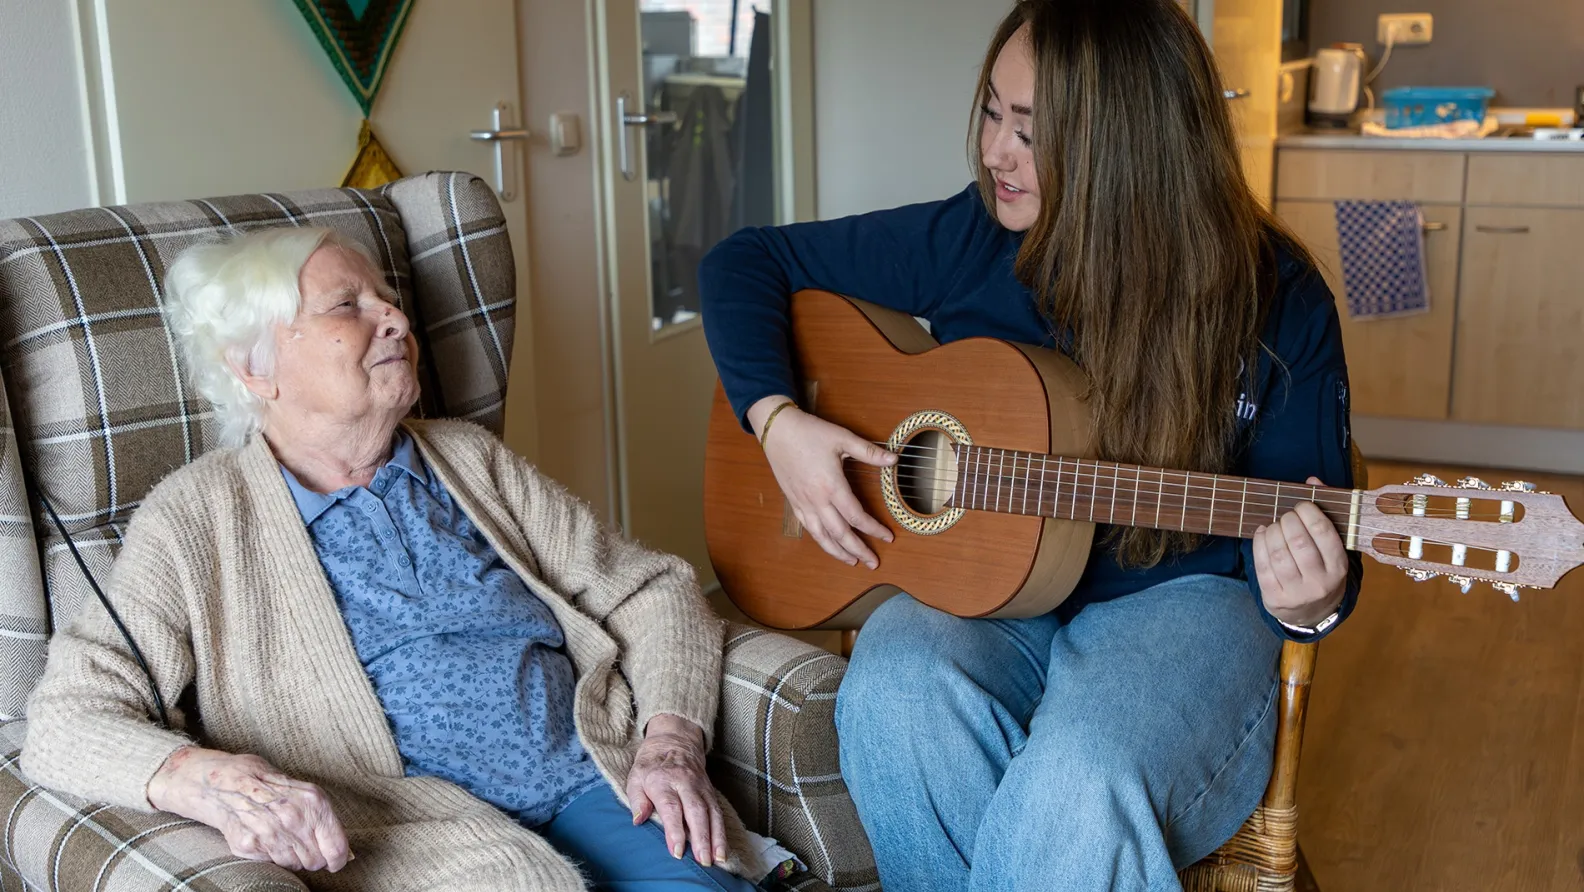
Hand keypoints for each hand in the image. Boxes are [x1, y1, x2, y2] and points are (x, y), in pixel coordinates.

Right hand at [147, 746, 350, 872]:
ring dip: (293, 857)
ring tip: (283, 837)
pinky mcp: (249, 845)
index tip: (336, 861)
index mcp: (313, 803)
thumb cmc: (268, 782)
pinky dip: (272, 855)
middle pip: (316, 861)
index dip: (339, 859)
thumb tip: (343, 848)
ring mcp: (270, 833)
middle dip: (315, 857)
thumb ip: (324, 819)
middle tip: (305, 844)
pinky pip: (272, 863)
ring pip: (295, 865)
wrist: (224, 781)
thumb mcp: (304, 791)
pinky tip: (265, 837)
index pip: (336, 848)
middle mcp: (294, 819)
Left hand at [626, 714, 726, 866]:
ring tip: (717, 859)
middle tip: (702, 860)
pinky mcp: (710, 791)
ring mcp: (701, 787)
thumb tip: (638, 820)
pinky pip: (718, 812)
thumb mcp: (635, 777)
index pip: (671, 807)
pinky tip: (723, 850)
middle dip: (701, 838)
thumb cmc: (651, 764)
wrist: (674, 740)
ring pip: (712, 812)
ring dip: (716, 837)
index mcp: (663, 781)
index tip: (677, 851)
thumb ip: (636, 799)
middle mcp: (685, 784)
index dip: (675, 830)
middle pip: (696, 811)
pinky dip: (722, 832)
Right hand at [749, 395, 896, 568]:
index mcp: (832, 486)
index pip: (856, 516)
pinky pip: (808, 527)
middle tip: (873, 562)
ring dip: (838, 552)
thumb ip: (869, 452)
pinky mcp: (793, 502)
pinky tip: (828, 544)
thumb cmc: (810, 432)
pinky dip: (820, 540)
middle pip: (840, 533)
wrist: (776, 430)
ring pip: (822, 536)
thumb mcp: (843, 438)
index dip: (873, 529)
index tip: (887, 537)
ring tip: (852, 562)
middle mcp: (817, 500)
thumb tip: (894, 460)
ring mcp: (803, 503)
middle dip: (858, 550)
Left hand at [1252, 476, 1348, 629]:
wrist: (1312, 612)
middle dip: (1288, 520)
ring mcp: (1296, 593)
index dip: (1309, 512)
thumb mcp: (1332, 548)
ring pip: (1279, 553)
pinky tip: (1262, 533)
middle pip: (1299, 541)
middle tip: (1286, 515)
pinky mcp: (1275, 598)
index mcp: (1339, 567)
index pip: (1324, 532)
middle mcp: (1320, 582)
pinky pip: (1262, 566)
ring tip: (1274, 526)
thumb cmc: (1322, 570)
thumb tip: (1313, 481)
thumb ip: (1325, 513)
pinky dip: (1259, 543)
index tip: (1301, 505)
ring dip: (1272, 531)